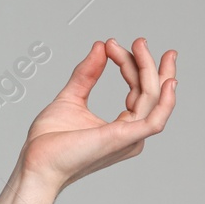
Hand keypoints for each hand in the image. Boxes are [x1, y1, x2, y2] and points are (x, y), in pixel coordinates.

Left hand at [19, 37, 176, 191]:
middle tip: (140, 41)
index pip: (136, 90)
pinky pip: (155, 120)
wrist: (35, 162)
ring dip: (150, 70)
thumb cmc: (49, 141)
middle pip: (149, 92)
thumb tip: (100, 46)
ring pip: (152, 99)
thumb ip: (87, 74)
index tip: (111, 44)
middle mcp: (131, 133)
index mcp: (121, 127)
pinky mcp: (124, 139)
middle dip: (148, 64)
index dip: (129, 65)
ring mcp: (130, 137)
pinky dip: (165, 101)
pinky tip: (168, 81)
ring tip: (140, 46)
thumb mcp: (70, 98)